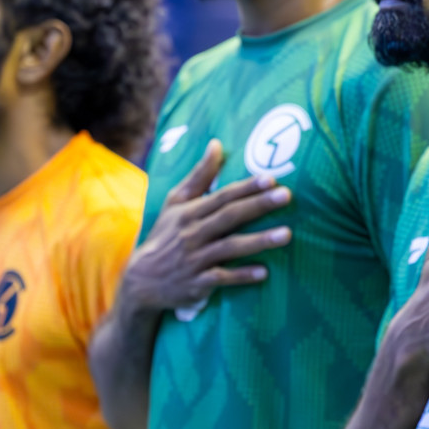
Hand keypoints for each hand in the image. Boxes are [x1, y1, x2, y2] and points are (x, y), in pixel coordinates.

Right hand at [120, 139, 291, 312]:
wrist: (141, 281)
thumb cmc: (166, 236)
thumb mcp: (176, 204)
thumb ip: (200, 176)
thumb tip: (217, 144)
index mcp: (189, 213)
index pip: (222, 196)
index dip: (246, 187)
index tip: (271, 178)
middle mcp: (192, 234)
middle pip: (229, 217)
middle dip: (258, 205)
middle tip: (286, 196)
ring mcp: (195, 260)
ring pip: (230, 247)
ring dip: (259, 241)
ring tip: (287, 234)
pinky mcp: (198, 284)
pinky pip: (222, 278)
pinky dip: (242, 275)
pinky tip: (264, 272)